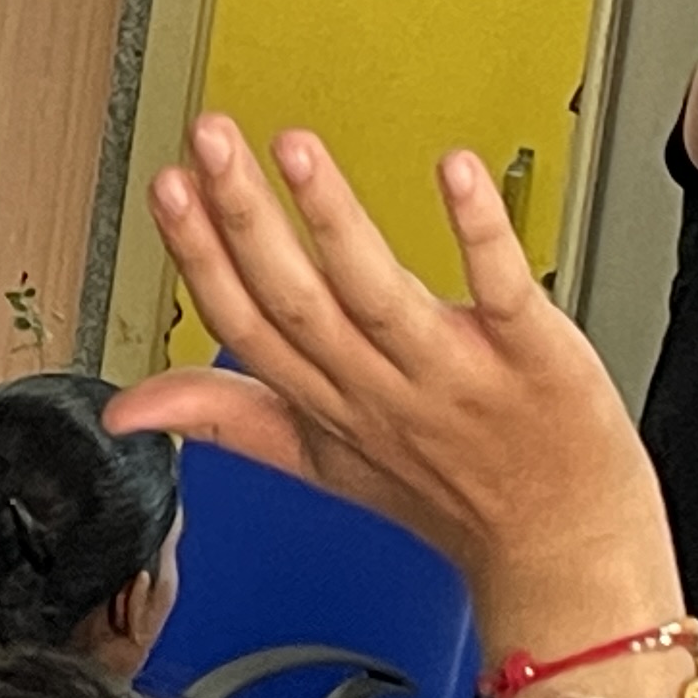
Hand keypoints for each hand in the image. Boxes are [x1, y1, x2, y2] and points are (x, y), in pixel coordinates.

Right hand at [109, 120, 687, 690]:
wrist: (566, 556)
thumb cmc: (456, 499)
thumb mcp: (324, 465)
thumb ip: (230, 419)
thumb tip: (131, 409)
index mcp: (329, 406)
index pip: (243, 328)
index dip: (198, 256)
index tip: (169, 188)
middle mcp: (382, 391)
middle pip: (295, 301)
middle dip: (243, 216)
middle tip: (209, 141)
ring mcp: (456, 378)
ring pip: (376, 293)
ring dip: (331, 218)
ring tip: (294, 148)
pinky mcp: (535, 360)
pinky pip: (500, 291)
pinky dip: (478, 232)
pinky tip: (454, 172)